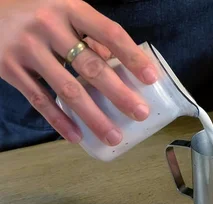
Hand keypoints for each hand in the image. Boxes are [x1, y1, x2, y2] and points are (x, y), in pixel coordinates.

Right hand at [0, 0, 157, 144]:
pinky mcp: (8, 68)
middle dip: (119, 94)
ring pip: (67, 89)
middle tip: (140, 114)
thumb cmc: (34, 12)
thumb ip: (89, 35)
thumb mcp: (62, 11)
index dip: (132, 57)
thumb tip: (119, 65)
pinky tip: (77, 136)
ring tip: (113, 136)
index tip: (151, 78)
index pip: (109, 33)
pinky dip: (59, 121)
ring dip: (94, 116)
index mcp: (69, 8)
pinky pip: (39, 100)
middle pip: (91, 66)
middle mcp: (48, 26)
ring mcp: (27, 48)